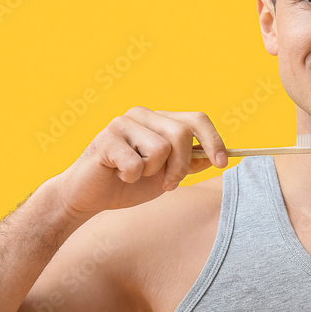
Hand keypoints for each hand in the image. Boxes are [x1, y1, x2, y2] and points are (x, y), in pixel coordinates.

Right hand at [53, 107, 227, 218]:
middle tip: (168, 184)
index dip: (214, 140)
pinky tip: (118, 175)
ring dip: (152, 173)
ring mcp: (123, 123)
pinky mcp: (106, 138)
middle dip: (181, 166)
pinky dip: (131, 178)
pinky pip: (136, 163)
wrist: (89, 197)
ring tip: (134, 175)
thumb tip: (215, 156)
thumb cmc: (128, 184)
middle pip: (182, 134)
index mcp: (159, 119)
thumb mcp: (165, 175)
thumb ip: (188, 163)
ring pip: (161, 149)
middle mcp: (143, 114)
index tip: (221, 163)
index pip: (196, 119)